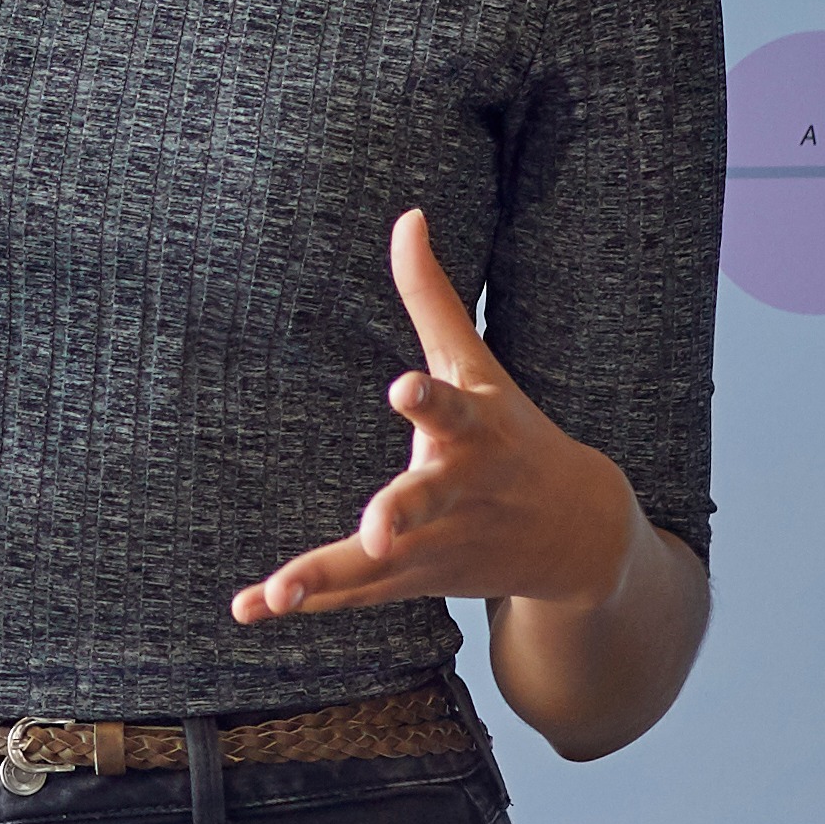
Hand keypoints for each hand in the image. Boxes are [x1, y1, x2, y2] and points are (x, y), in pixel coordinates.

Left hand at [236, 212, 634, 621]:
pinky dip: (308, 601)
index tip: (402, 387)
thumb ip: (433, 297)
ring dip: (327, 579)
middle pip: (424, 503)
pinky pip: (355, 596)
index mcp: (475, 432)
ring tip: (274, 593)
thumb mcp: (480, 364)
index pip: (452, 409)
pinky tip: (247, 608)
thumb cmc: (516, 434)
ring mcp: (438, 544)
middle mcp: (458, 493)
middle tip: (377, 533)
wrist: (577, 535)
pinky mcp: (416, 579)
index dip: (428, 399)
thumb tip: (407, 214)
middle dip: (399, 516)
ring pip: (379, 567)